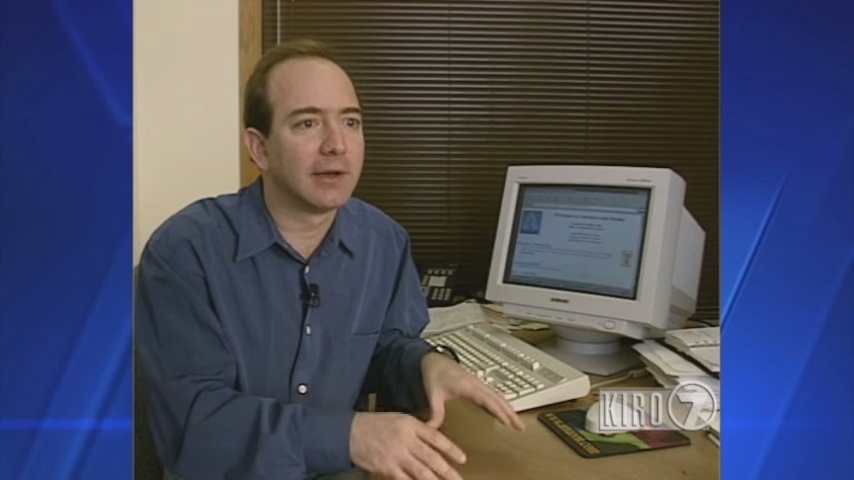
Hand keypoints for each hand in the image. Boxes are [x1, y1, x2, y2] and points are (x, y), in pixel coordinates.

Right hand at [350, 412, 465, 479]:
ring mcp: (397, 455)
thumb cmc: (375, 424)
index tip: (462, 459)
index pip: (436, 438)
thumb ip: (416, 429)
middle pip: (432, 458)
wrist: (349, 432)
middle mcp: (406, 440)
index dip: (451, 449)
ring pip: (421, 472)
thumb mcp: (398, 419)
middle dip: (448, 471)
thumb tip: (433, 442)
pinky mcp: (387, 468)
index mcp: (410, 425)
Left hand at [421, 353, 524, 430]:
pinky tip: (506, 409)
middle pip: (498, 398)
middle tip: (520, 426)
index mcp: (468, 385)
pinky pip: (494, 393)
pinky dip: (502, 402)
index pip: (488, 400)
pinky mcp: (477, 383)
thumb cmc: (434, 372)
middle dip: (510, 413)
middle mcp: (476, 383)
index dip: (498, 411)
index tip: (507, 421)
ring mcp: (478, 382)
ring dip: (509, 408)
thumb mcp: (433, 394)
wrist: (432, 358)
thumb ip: (435, 412)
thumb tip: (432, 429)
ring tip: (517, 422)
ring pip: (498, 395)